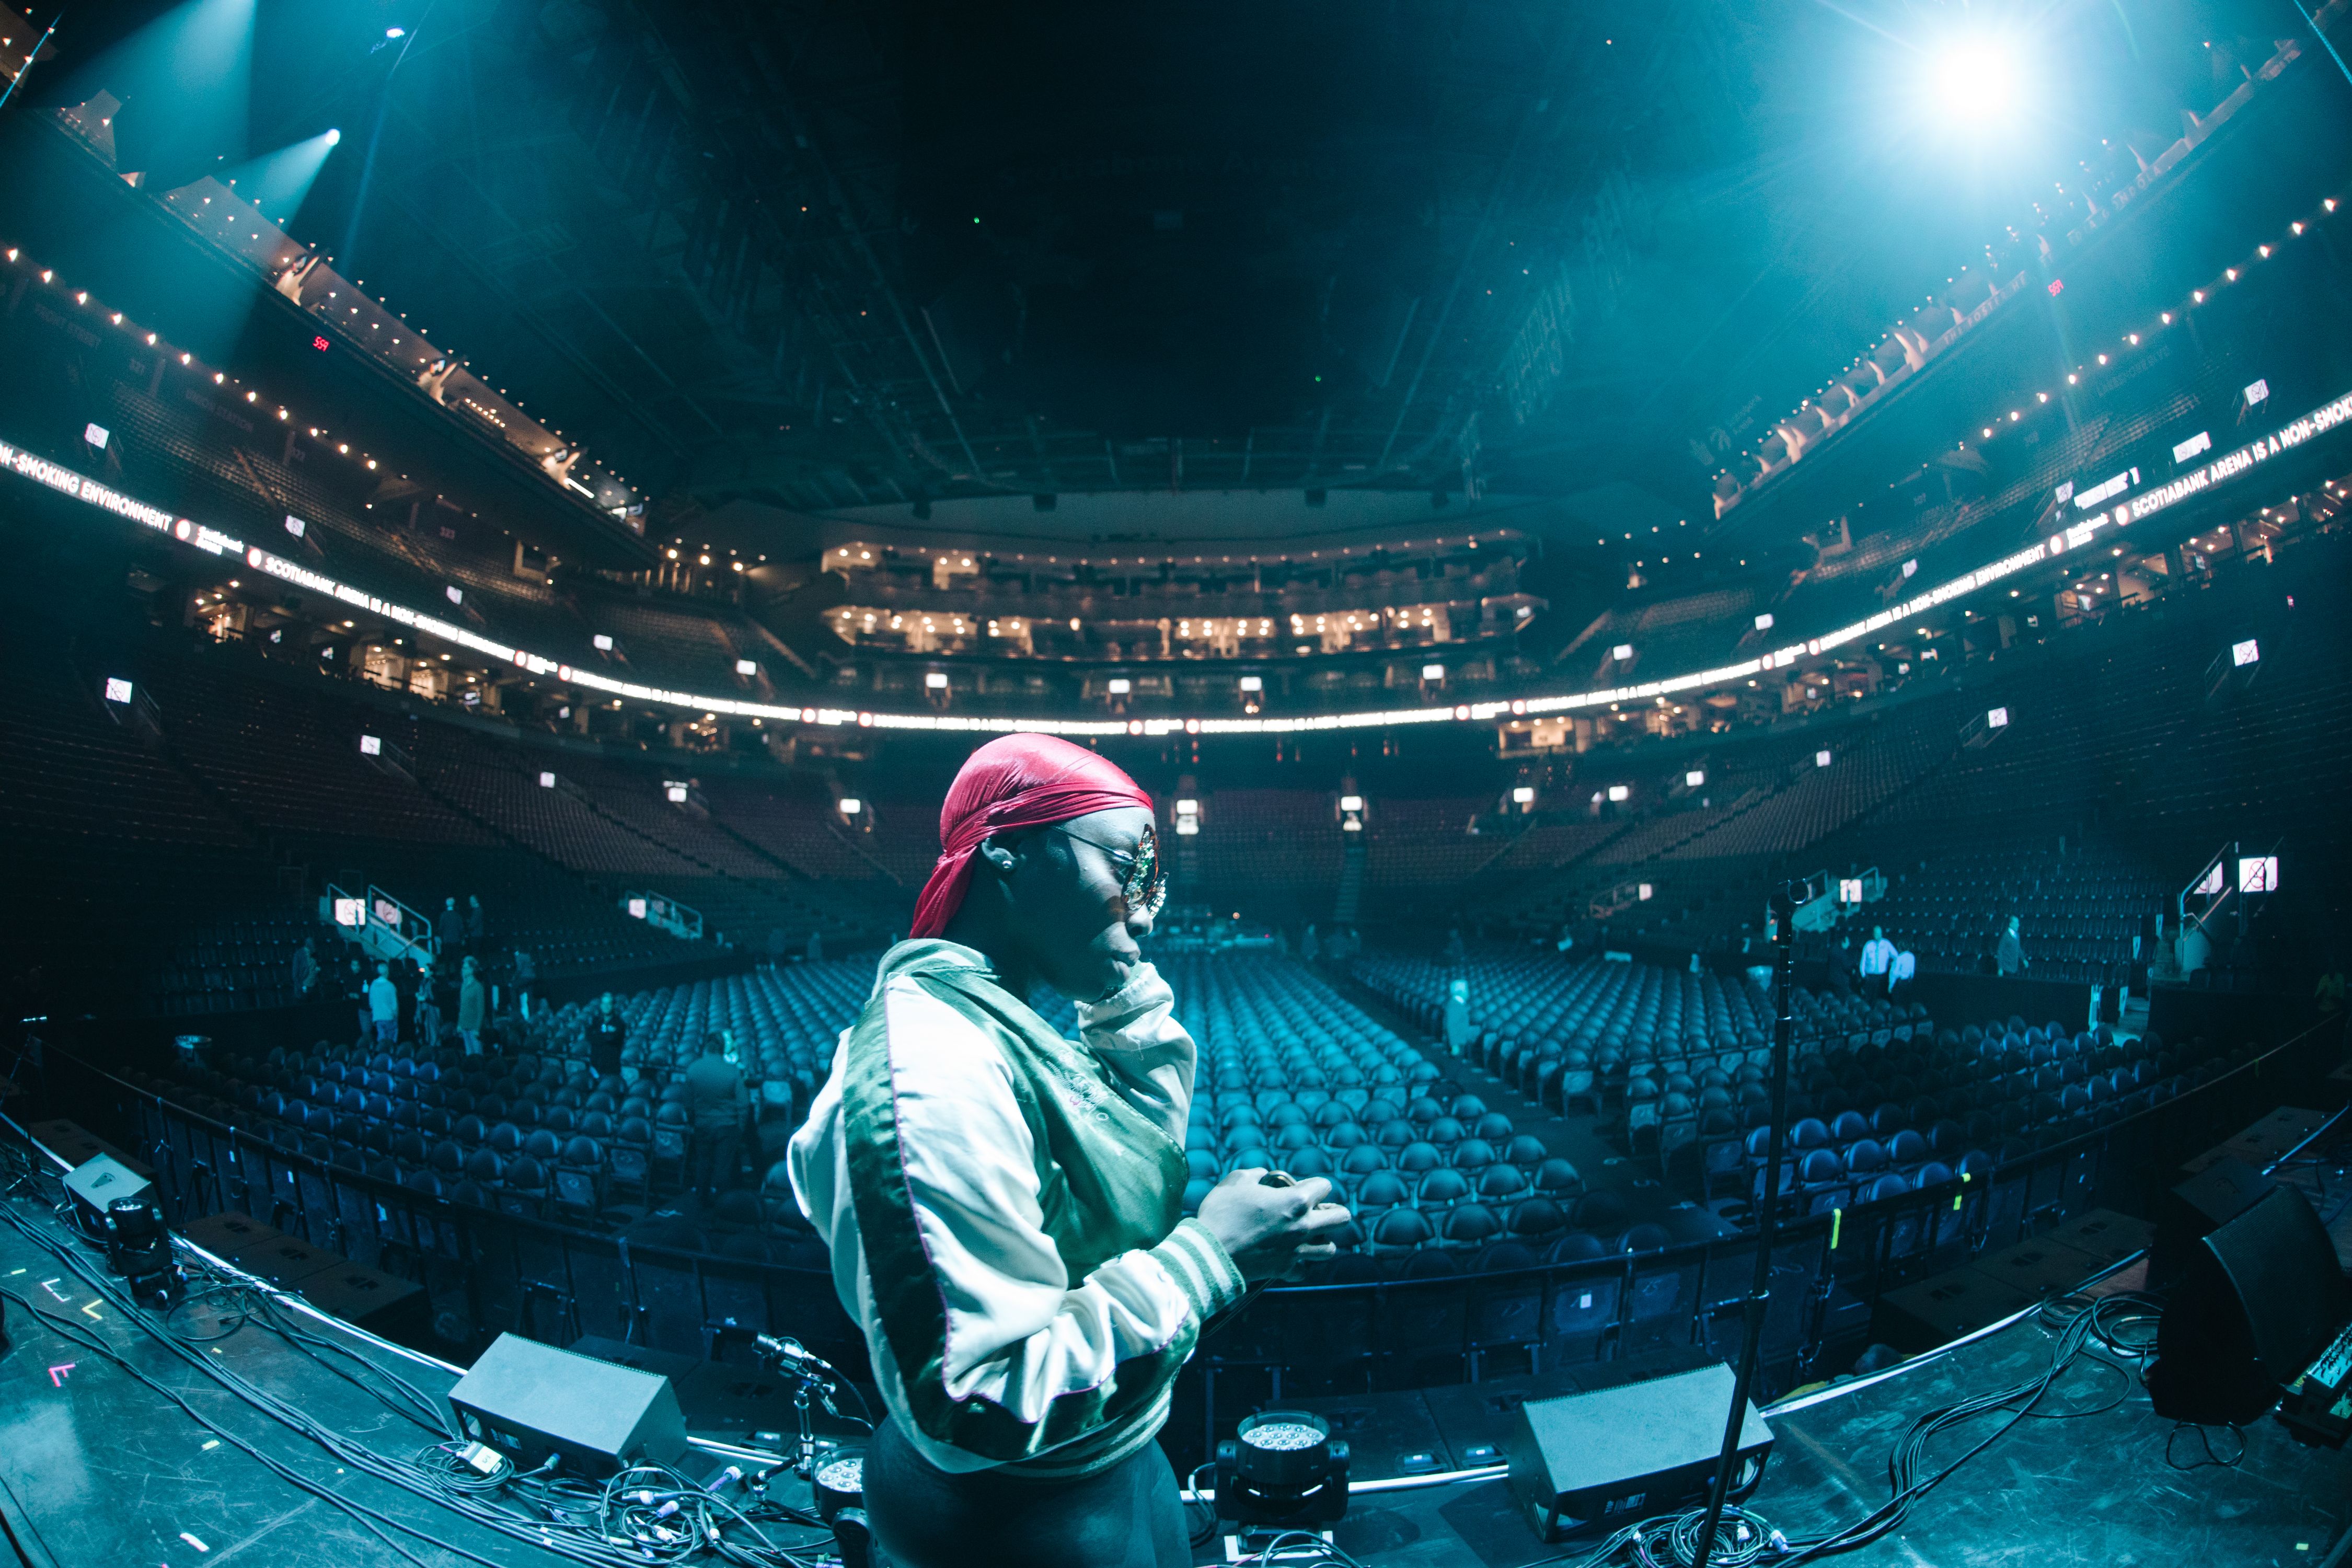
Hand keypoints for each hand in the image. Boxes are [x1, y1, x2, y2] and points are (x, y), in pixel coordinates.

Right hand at [1193, 1169, 1353, 1282]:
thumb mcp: (1236, 1182)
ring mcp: (1297, 1251)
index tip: (1299, 1188)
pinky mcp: (1286, 1269)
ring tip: (1307, 1236)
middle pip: (1342, 1218)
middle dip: (1332, 1211)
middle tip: (1316, 1211)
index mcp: (1296, 1201)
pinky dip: (1301, 1265)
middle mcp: (1303, 1226)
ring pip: (1329, 1249)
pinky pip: (1305, 1270)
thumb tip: (1263, 1175)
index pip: (1325, 1186)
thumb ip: (1255, 1174)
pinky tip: (1290, 1256)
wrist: (1209, 1253)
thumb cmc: (1221, 1213)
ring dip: (1321, 1240)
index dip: (1313, 1185)